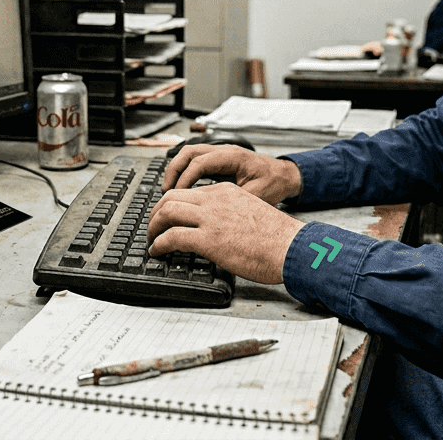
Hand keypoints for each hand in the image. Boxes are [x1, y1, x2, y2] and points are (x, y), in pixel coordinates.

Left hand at [146, 183, 305, 284]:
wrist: (291, 247)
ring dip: (153, 227)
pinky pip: (171, 237)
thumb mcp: (251, 212)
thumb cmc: (278, 238)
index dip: (172, 205)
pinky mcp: (208, 239)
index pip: (189, 192)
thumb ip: (231, 214)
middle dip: (156, 212)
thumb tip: (219, 229)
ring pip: (166, 212)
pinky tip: (157, 251)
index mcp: (226, 191)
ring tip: (151, 239)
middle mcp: (215, 200)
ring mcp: (210, 218)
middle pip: (171, 197)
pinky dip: (158, 244)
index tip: (168, 217)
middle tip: (153, 227)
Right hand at [162, 144, 303, 204]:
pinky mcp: (219, 160)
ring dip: (176, 170)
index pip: (200, 162)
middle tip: (165, 192)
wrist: (285, 176)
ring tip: (168, 190)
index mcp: (233, 156)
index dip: (185, 179)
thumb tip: (211, 212)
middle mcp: (225, 150)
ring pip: (189, 154)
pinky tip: (180, 187)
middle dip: (174, 171)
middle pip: (189, 153)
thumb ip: (233, 201)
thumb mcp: (256, 196)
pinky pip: (195, 160)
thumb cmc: (273, 184)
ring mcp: (221, 153)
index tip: (176, 196)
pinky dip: (184, 171)